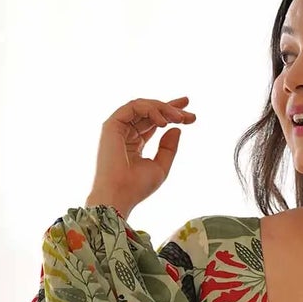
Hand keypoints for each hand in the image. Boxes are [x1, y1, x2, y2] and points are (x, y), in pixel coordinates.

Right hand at [86, 95, 196, 215]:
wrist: (119, 195)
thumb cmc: (137, 187)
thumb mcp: (161, 167)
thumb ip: (169, 148)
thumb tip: (177, 128)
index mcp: (135, 142)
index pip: (154, 122)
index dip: (171, 115)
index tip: (190, 117)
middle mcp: (126, 132)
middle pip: (150, 112)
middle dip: (171, 108)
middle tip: (189, 111)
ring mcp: (118, 127)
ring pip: (143, 106)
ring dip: (163, 109)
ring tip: (179, 119)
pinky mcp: (112, 124)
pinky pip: (134, 107)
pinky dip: (150, 110)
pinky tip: (163, 122)